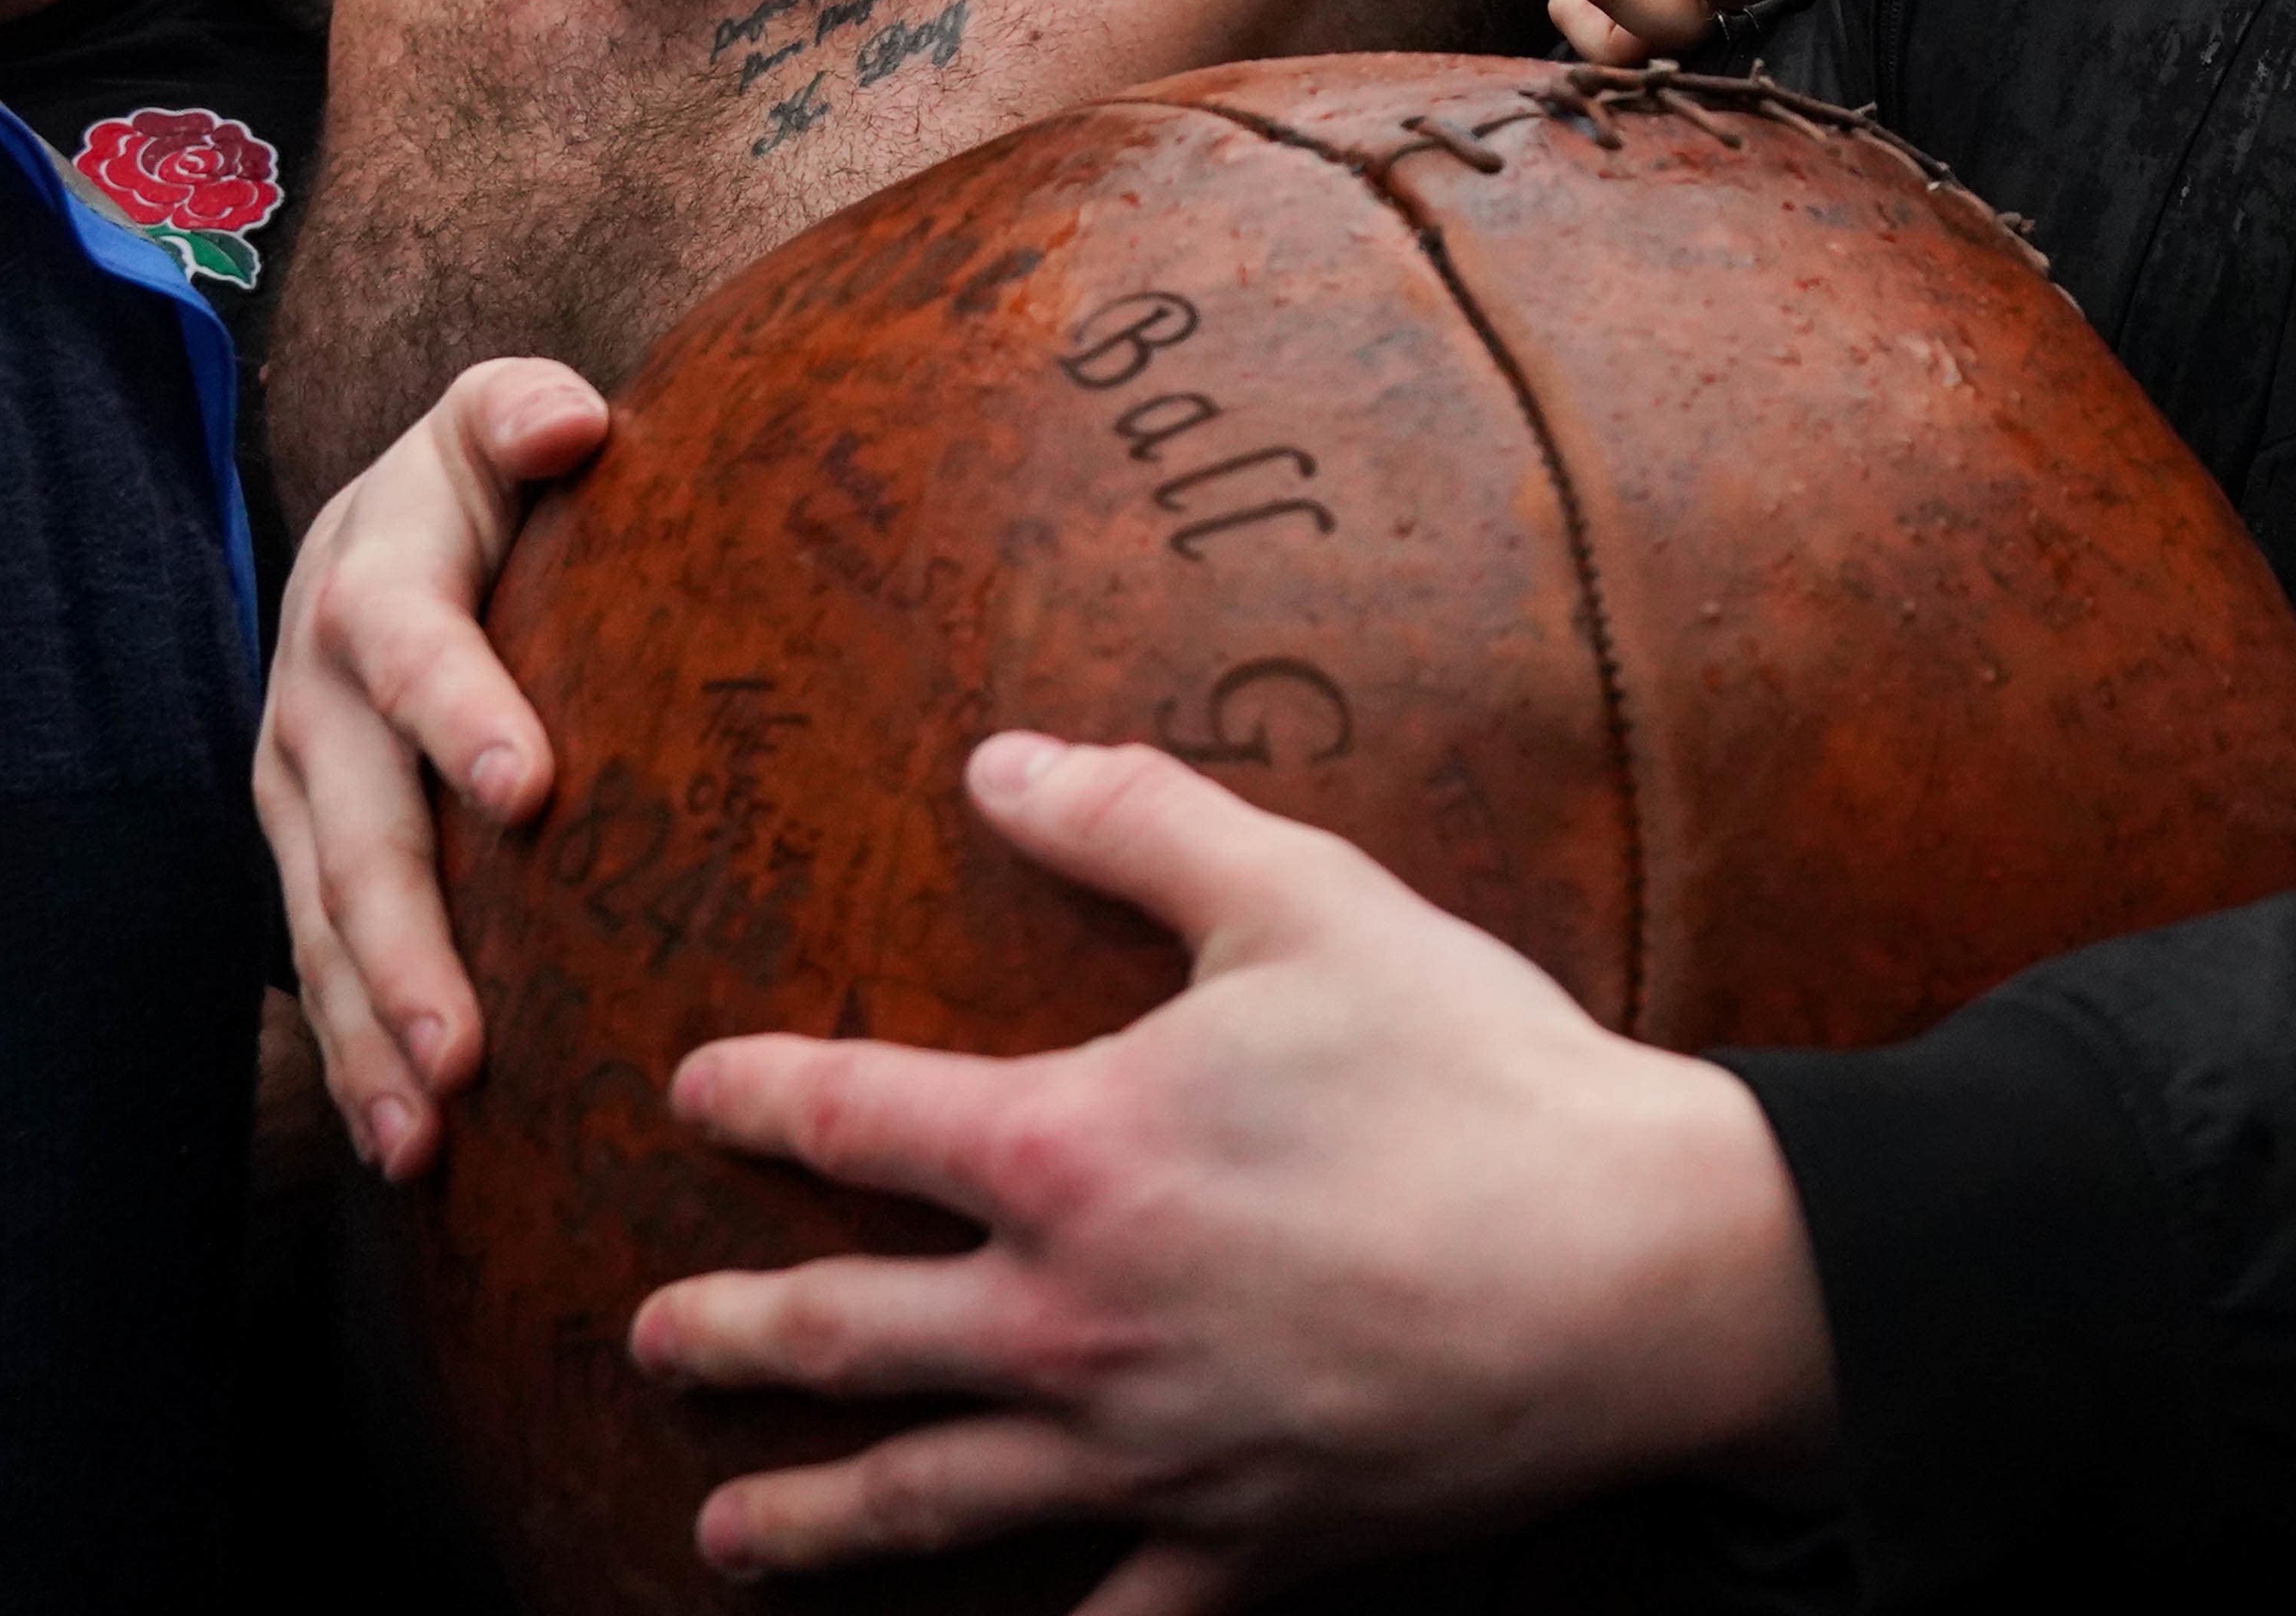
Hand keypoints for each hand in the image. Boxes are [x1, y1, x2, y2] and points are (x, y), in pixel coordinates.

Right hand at [252, 357, 604, 1174]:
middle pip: (356, 833)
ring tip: (423, 1135)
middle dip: (404, 946)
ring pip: (321, 928)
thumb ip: (523, 412)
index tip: (530, 791)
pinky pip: (320, 967)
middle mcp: (313, 704)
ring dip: (367, 1034)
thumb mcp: (493, 419)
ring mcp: (295, 795)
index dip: (463, 710)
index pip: (409, 647)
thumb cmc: (482, 478)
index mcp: (371, 585)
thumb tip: (568, 423)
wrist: (375, 527)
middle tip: (462, 1050)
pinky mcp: (304, 860)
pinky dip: (353, 1055)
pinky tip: (403, 1146)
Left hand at [633, 735, 1832, 1597]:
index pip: (855, 1117)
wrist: (1644, 1267)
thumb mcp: (1310, 900)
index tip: (692, 1090)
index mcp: (1073, 1151)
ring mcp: (1148, 1449)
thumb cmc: (1479, 1069)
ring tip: (724, 1536)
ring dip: (809, 1520)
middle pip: (846, 1334)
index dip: (756, 1097)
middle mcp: (1073, 1320)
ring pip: (929, 1501)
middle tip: (651, 1338)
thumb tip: (998, 759)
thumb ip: (1140, 822)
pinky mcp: (1244, 1542)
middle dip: (728, 1335)